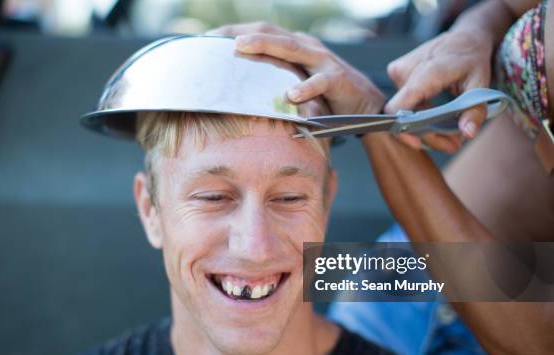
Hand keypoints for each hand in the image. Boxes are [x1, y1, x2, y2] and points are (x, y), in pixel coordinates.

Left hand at [208, 22, 385, 116]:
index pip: (261, 33)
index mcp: (294, 46)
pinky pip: (319, 81)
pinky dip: (305, 88)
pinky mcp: (336, 79)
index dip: (233, 33)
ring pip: (290, 48)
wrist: (366, 103)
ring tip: (241, 48)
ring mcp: (321, 60)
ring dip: (264, 46)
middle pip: (271, 34)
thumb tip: (239, 90)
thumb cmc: (326, 95)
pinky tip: (291, 95)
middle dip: (241, 34)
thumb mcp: (296, 82)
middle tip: (215, 40)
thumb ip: (273, 80)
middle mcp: (306, 47)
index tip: (206, 40)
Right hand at [385, 28, 492, 151]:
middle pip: (403, 115)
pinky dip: (419, 113)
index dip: (402, 130)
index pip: (397, 109)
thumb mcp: (481, 84)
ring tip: (449, 132)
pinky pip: (404, 101)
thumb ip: (474, 110)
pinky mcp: (398, 74)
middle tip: (451, 144)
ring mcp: (399, 72)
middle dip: (425, 134)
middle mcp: (405, 72)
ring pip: (404, 110)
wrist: (465, 36)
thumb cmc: (472, 58)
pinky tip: (436, 115)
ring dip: (424, 125)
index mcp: (424, 73)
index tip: (418, 144)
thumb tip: (468, 134)